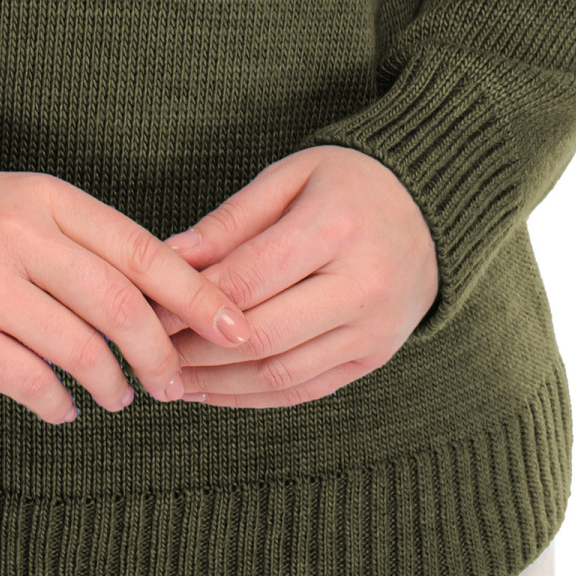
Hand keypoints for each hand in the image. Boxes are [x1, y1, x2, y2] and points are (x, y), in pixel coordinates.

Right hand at [0, 171, 254, 425]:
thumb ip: (84, 242)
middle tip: (174, 384)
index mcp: (45, 197)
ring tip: (117, 397)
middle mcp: (18, 233)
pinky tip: (64, 409)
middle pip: (116, 303)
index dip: (194, 293)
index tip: (235, 326)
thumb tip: (171, 296)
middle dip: (158, 353)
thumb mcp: (22, 211)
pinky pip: (31, 381)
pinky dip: (58, 404)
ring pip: (79, 347)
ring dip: (111, 384)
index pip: (139, 247)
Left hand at [157, 147, 437, 408]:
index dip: (189, 301)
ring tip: (170, 378)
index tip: (145, 308)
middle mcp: (361, 286)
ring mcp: (372, 331)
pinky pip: (305, 390)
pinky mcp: (373, 359)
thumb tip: (169, 256)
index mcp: (336, 228)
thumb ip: (231, 220)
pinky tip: (213, 390)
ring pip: (280, 373)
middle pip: (262, 334)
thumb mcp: (292, 177)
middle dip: (195, 349)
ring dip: (217, 384)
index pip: (249, 277)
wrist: (430, 212)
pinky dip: (253, 398)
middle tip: (148, 351)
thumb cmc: (349, 185)